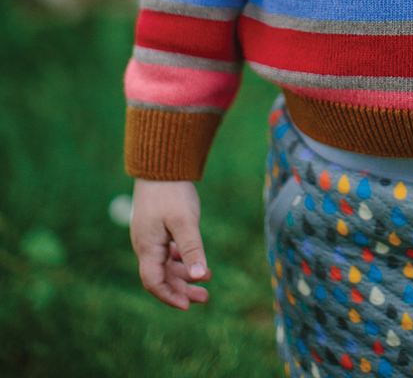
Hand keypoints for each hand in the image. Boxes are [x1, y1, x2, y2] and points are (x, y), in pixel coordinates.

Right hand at [130, 178, 210, 308]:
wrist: (161, 165)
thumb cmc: (172, 192)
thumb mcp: (184, 221)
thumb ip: (192, 249)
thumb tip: (200, 276)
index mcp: (147, 247)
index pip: (154, 282)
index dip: (170, 296)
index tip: (188, 306)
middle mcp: (145, 245)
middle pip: (161, 276)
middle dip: (182, 288)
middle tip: (205, 297)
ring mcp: (150, 236)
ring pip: (166, 264)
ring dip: (185, 274)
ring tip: (208, 279)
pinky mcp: (157, 227)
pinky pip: (167, 251)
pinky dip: (182, 258)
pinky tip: (197, 260)